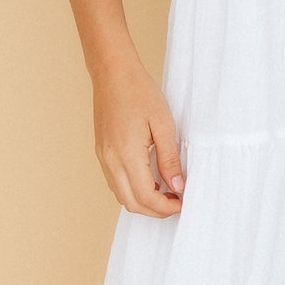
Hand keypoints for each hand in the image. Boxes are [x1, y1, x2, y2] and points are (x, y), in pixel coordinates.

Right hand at [91, 54, 186, 215]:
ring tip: (166, 192)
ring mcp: (103, 157)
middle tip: (176, 202)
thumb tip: (177, 186)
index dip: (165, 207)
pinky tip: (149, 180)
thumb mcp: (163, 124)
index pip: (146, 197)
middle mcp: (111, 160)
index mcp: (127, 154)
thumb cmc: (139, 92)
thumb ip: (169, 159)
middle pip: (131, 203)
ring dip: (143, 201)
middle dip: (155, 210)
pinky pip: (115, 182)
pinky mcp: (102, 152)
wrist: (112, 73)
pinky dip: (132, 190)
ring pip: (121, 196)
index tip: (182, 203)